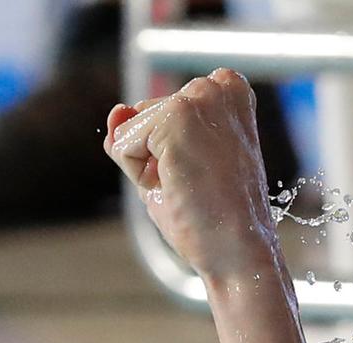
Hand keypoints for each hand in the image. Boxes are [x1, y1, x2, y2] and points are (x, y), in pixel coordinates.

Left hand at [105, 70, 279, 283]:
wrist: (236, 248)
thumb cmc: (209, 214)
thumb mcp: (166, 164)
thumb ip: (136, 133)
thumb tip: (117, 112)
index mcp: (225, 91)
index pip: (155, 114)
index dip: (163, 154)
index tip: (201, 173)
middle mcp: (216, 85)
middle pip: (140, 118)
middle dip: (152, 158)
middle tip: (194, 183)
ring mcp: (198, 97)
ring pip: (128, 131)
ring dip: (146, 169)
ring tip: (188, 184)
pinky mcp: (177, 115)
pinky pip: (122, 145)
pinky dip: (138, 176)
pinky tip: (177, 184)